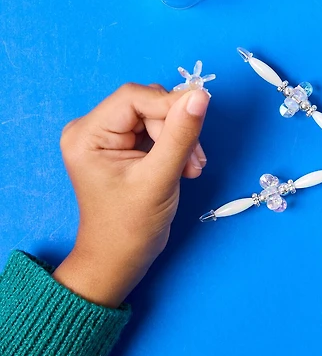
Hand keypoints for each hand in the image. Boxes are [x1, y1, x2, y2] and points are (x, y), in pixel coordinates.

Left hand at [53, 82, 209, 306]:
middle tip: (194, 160)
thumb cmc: (129, 227)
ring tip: (190, 169)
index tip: (198, 122)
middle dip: (176, 126)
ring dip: (180, 136)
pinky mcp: (123, 143)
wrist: (119, 261)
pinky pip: (157, 126)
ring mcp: (107, 135)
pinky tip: (184, 167)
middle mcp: (92, 128)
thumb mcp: (159, 178)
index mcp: (87, 134)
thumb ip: (181, 134)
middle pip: (148, 103)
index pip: (135, 97)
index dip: (170, 105)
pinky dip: (176, 143)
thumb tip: (201, 95)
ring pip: (157, 113)